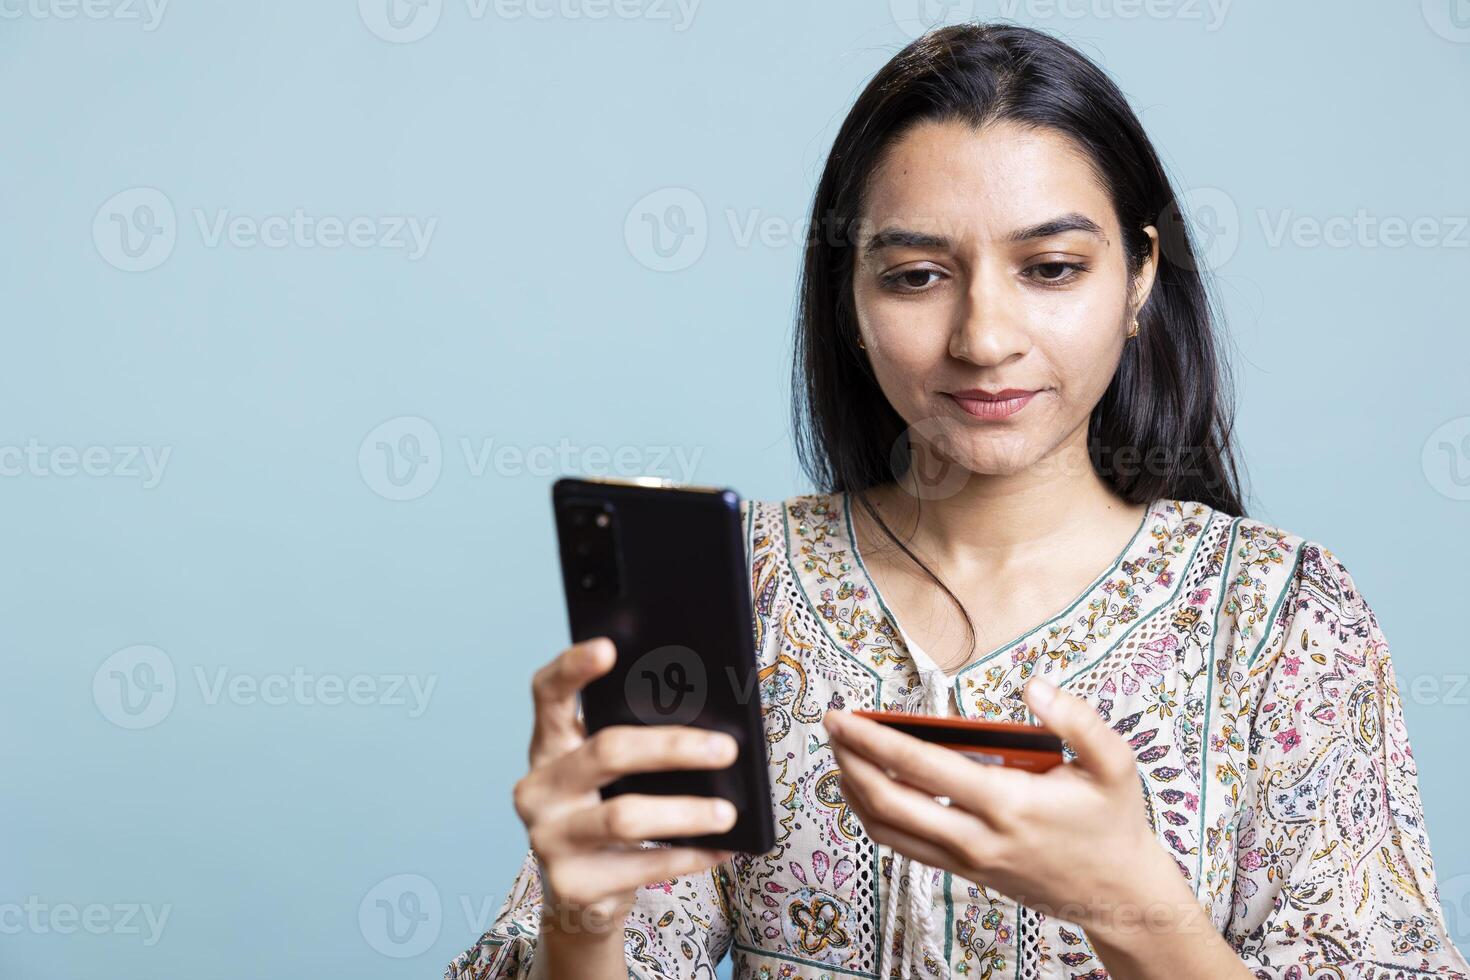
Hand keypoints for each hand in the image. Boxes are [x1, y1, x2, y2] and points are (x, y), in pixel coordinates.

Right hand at [513, 638, 739, 948]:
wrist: (579, 896)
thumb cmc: (606, 810)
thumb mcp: (610, 774)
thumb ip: (635, 740)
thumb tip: (712, 722)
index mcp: (549, 745)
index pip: (548, 694)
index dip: (573, 667)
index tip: (609, 647)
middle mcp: (538, 787)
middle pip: (606, 751)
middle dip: (673, 747)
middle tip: (726, 749)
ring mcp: (549, 838)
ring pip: (625, 816)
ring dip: (686, 812)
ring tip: (728, 812)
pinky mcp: (572, 884)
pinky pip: (643, 865)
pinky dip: (690, 856)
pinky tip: (722, 849)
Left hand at [824, 678, 1197, 942]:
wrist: (1117, 893)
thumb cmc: (1111, 823)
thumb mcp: (1114, 764)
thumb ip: (1078, 720)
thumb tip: (1034, 687)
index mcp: (1007, 804)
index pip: (921, 767)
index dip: (874, 739)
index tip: (845, 716)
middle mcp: (976, 836)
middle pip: (888, 800)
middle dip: (850, 759)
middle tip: (832, 726)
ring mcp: (965, 859)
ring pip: (886, 828)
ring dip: (853, 788)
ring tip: (841, 752)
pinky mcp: (962, 871)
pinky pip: (902, 845)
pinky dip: (874, 816)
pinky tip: (866, 787)